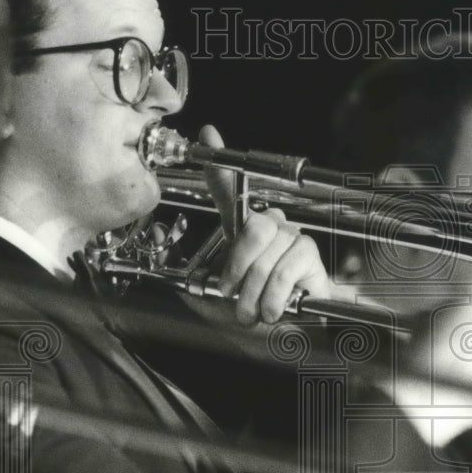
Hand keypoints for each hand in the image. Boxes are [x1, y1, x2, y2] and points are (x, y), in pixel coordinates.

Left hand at [200, 125, 329, 324]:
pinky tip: (274, 309)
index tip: (207, 135)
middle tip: (233, 295)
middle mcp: (271, 229)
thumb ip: (187, 271)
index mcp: (244, 234)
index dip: (219, 166)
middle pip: (254, 227)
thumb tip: (161, 236)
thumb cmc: (255, 313)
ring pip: (266, 256)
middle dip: (238, 267)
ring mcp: (293, 239)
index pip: (232, 192)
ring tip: (254, 312)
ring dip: (253, 294)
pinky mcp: (310, 255)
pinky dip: (273, 297)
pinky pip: (285, 271)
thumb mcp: (211, 295)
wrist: (289, 337)